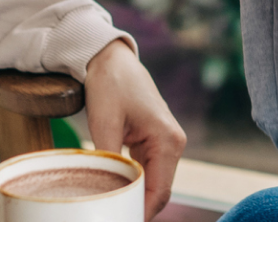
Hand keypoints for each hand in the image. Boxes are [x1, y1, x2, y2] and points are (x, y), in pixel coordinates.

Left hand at [84, 38, 186, 219]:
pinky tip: (116, 191)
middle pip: (158, 191)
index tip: (120, 219)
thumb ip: (109, 161)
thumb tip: (106, 192)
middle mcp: (173, 143)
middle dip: (138, 207)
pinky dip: (133, 183)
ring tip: (112, 208)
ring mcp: (165, 142)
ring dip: (134, 196)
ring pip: (152, 183)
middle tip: (112, 216)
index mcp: (168, 140)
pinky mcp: (153, 141)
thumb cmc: (110, 84)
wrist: (110, 58)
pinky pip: (146, 171)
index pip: (158, 191)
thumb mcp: (105, 124)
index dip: (141, 212)